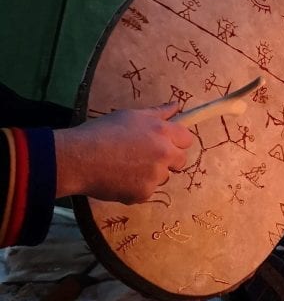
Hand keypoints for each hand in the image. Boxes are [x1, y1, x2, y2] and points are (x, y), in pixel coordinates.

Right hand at [54, 103, 194, 202]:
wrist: (79, 158)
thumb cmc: (102, 131)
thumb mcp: (131, 115)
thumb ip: (158, 113)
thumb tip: (176, 106)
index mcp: (162, 132)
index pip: (187, 139)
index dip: (176, 141)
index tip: (164, 143)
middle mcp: (164, 154)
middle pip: (180, 161)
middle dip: (168, 160)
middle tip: (144, 157)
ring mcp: (155, 176)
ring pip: (162, 177)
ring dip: (150, 174)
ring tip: (125, 167)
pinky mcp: (144, 194)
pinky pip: (146, 191)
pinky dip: (135, 188)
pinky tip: (118, 179)